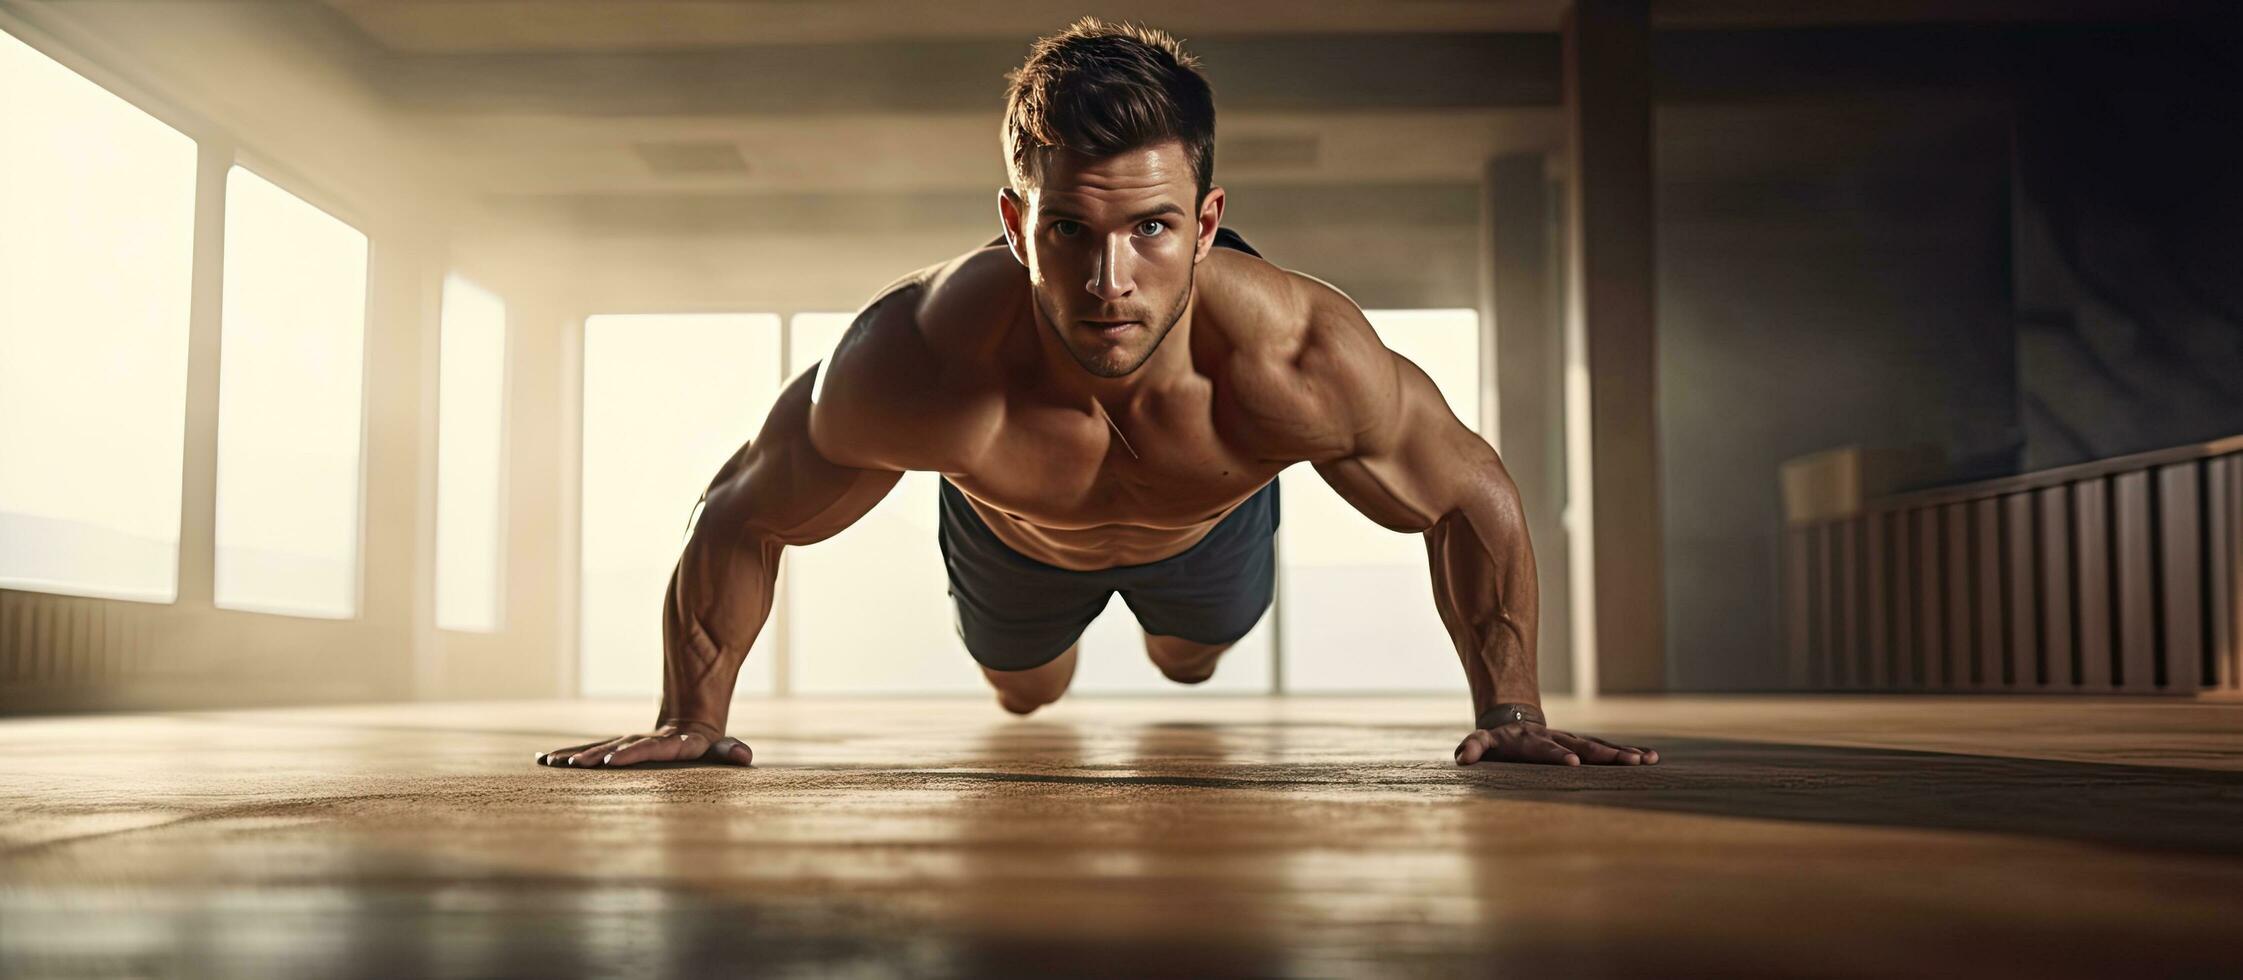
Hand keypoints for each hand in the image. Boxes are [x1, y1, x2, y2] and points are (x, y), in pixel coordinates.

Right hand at [536, 721, 753, 767]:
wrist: (688, 714)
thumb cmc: (707, 739)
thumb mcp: (720, 745)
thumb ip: (729, 750)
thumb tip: (744, 756)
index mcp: (670, 742)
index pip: (651, 748)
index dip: (632, 753)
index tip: (611, 760)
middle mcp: (643, 741)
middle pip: (618, 746)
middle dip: (594, 756)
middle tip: (572, 765)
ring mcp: (627, 743)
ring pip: (599, 747)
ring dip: (576, 756)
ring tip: (553, 764)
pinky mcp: (616, 747)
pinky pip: (591, 750)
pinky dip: (569, 755)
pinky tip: (545, 761)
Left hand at [1454, 708, 1657, 766]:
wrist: (1516, 720)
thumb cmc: (1499, 740)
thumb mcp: (1482, 740)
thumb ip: (1473, 746)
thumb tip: (1462, 758)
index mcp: (1534, 741)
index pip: (1547, 749)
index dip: (1559, 755)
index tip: (1574, 763)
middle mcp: (1559, 738)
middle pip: (1583, 746)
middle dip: (1604, 755)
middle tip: (1628, 762)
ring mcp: (1574, 740)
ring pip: (1601, 746)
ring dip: (1623, 753)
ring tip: (1646, 760)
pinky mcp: (1585, 745)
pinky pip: (1609, 748)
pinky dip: (1630, 752)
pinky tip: (1652, 758)